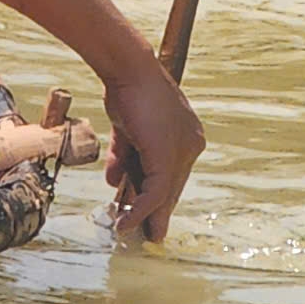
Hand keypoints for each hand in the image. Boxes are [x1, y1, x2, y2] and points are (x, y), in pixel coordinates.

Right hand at [103, 65, 204, 244]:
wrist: (128, 69)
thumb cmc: (127, 92)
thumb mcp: (127, 130)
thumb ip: (126, 156)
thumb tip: (114, 182)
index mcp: (186, 135)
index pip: (172, 173)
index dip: (158, 195)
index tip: (146, 213)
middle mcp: (190, 144)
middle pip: (172, 186)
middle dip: (156, 212)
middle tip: (147, 234)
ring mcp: (181, 150)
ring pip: (165, 193)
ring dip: (147, 215)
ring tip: (132, 231)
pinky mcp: (167, 157)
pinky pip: (156, 192)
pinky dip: (140, 209)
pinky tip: (126, 220)